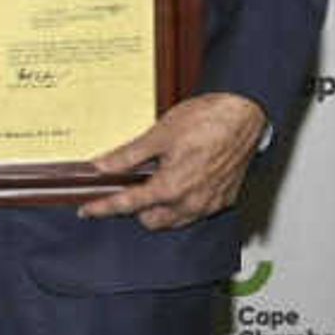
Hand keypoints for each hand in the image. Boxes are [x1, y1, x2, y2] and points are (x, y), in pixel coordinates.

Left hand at [78, 92, 268, 227]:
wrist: (246, 114)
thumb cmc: (209, 120)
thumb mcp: (159, 134)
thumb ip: (128, 156)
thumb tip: (102, 166)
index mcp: (170, 188)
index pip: (127, 205)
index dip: (103, 208)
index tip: (88, 210)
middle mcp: (191, 202)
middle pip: (150, 221)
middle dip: (136, 209)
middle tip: (129, 187)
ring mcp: (209, 204)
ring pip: (174, 220)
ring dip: (160, 209)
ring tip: (157, 183)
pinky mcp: (224, 199)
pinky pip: (196, 212)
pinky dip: (183, 204)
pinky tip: (181, 183)